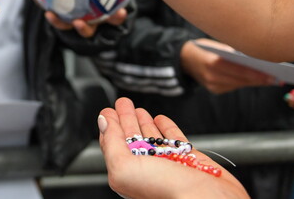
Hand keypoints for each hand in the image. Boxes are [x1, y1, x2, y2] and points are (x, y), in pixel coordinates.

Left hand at [45, 6, 127, 37]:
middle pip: (87, 30)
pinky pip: (52, 11)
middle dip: (83, 28)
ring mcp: (77, 21)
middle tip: (78, 23)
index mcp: (107, 18)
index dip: (118, 17)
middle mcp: (92, 23)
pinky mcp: (62, 17)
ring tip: (50, 15)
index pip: (115, 19)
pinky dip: (42, 2)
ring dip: (58, 21)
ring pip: (66, 25)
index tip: (121, 12)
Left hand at [98, 97, 248, 198]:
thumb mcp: (124, 167)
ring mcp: (169, 165)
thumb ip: (111, 144)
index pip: (114, 146)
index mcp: (128, 175)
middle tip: (123, 103)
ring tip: (138, 109)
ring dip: (144, 122)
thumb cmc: (165, 190)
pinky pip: (175, 140)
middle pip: (132, 139)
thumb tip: (104, 122)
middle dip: (126, 119)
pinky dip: (167, 128)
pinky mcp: (189, 160)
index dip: (110, 127)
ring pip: (153, 139)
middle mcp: (148, 171)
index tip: (108, 111)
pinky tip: (161, 119)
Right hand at [180, 39, 275, 93]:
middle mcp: (212, 76)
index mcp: (212, 61)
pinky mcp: (214, 90)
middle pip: (242, 80)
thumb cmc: (205, 47)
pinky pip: (234, 86)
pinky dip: (245, 82)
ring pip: (240, 85)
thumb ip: (234, 52)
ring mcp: (212, 85)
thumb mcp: (217, 44)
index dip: (258, 74)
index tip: (273, 75)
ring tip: (272, 80)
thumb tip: (258, 58)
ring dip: (256, 82)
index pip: (240, 70)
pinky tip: (258, 80)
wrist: (184, 58)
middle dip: (261, 79)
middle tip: (278, 79)